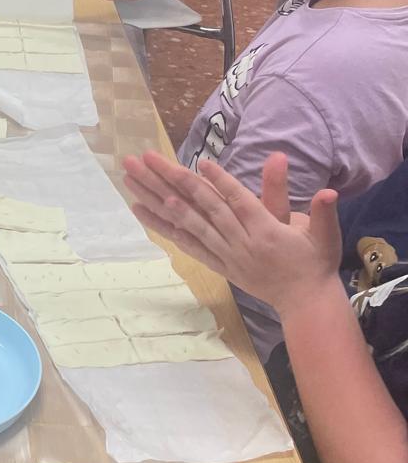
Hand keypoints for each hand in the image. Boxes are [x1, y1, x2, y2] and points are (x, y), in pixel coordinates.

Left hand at [121, 150, 341, 313]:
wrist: (304, 303)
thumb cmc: (315, 263)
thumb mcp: (324, 236)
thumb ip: (322, 213)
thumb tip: (329, 191)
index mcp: (266, 231)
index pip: (239, 202)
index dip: (220, 182)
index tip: (199, 162)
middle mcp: (240, 242)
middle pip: (204, 207)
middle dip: (174, 181)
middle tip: (147, 159)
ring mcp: (225, 254)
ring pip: (188, 222)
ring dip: (158, 199)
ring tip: (134, 179)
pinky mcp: (217, 263)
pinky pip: (186, 243)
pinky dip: (164, 226)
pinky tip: (141, 210)